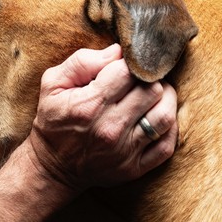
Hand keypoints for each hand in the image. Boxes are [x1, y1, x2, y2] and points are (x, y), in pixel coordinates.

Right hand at [25, 44, 177, 190]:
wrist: (53, 168)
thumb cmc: (53, 121)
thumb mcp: (52, 84)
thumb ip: (82, 62)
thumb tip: (117, 52)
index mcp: (89, 105)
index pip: (127, 72)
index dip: (129, 63)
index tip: (124, 67)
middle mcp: (110, 128)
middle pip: (152, 90)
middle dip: (149, 79)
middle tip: (140, 80)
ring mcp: (125, 151)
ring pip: (165, 115)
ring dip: (165, 100)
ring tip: (153, 95)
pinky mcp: (134, 168)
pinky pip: (167, 145)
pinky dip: (169, 128)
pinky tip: (157, 117)